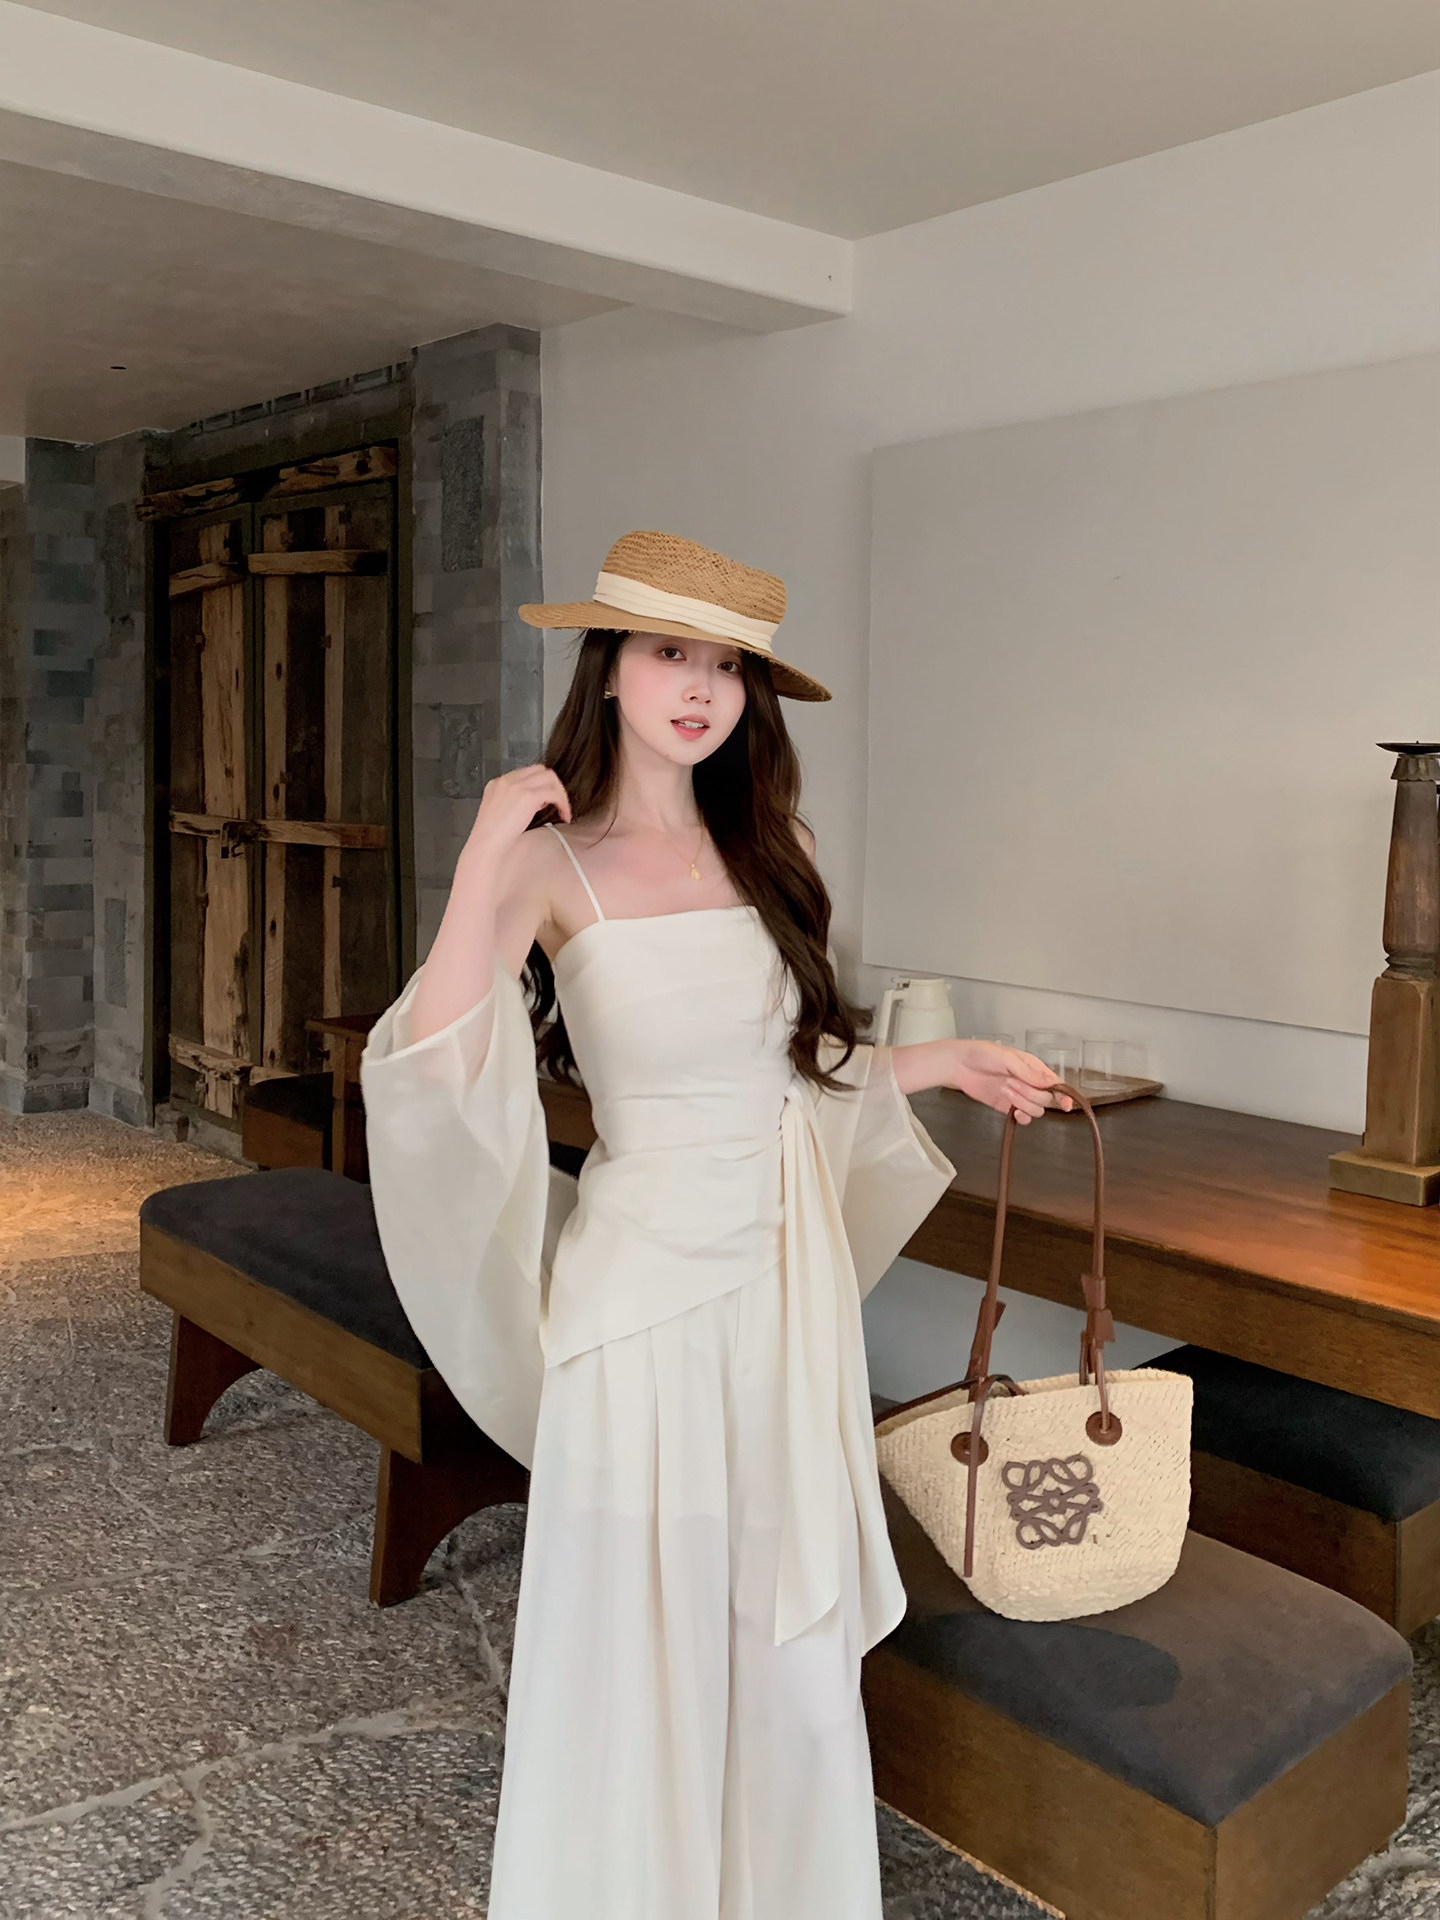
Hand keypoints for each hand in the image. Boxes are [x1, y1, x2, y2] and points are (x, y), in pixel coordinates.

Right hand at [460, 762, 571, 870]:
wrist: (486, 844)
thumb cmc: (491, 837)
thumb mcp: (498, 812)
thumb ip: (514, 802)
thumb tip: (535, 803)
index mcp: (498, 783)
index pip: (526, 773)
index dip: (539, 785)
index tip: (545, 801)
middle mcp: (508, 780)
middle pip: (540, 770)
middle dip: (552, 785)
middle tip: (557, 803)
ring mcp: (518, 786)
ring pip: (550, 778)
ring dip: (560, 793)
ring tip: (562, 810)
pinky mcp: (528, 796)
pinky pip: (554, 792)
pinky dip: (562, 803)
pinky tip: (563, 815)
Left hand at [948, 1040, 1074, 1123]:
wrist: (958, 1065)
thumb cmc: (981, 1054)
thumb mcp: (1007, 1058)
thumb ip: (1028, 1072)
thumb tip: (1050, 1083)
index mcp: (1033, 1068)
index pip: (1055, 1083)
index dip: (1063, 1094)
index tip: (1065, 1104)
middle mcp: (1029, 1083)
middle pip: (1046, 1099)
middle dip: (1030, 1093)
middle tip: (1011, 1083)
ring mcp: (1019, 1095)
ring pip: (1036, 1110)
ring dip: (1022, 1102)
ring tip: (1005, 1090)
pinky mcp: (1007, 1106)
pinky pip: (1024, 1118)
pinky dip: (1022, 1118)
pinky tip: (1013, 1111)